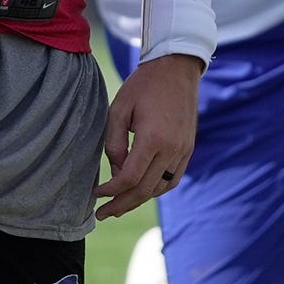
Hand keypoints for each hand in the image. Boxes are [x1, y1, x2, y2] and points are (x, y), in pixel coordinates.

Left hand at [98, 54, 200, 220]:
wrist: (176, 69)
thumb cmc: (143, 86)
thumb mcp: (118, 110)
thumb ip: (114, 144)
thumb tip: (116, 173)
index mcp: (153, 138)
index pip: (130, 178)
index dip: (110, 191)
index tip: (96, 194)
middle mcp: (172, 149)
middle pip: (145, 190)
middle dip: (121, 205)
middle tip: (102, 214)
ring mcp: (183, 151)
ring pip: (160, 189)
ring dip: (138, 200)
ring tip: (118, 206)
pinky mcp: (188, 149)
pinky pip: (172, 180)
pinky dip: (156, 190)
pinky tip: (141, 192)